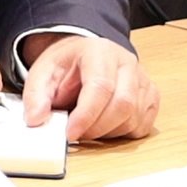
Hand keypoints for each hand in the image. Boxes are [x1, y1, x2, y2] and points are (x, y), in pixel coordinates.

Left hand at [20, 33, 159, 140]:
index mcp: (99, 52)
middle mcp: (127, 63)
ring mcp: (143, 80)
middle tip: (75, 134)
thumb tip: (35, 120)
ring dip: (107, 132)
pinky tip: (104, 126)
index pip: (101, 86)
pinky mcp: (151, 97)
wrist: (84, 56)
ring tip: (86, 126)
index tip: (69, 133)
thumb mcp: (42, 73)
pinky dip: (122, 134)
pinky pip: (143, 126)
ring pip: (134, 118)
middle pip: (123, 104)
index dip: (86, 115)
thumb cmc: (66, 65)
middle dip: (97, 127)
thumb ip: (35, 96)